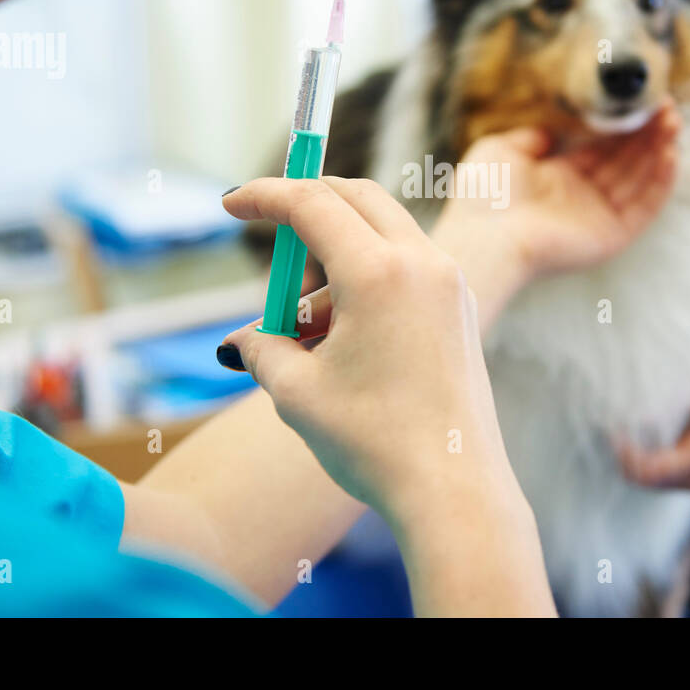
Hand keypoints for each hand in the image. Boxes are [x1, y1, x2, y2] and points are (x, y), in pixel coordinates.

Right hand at [219, 177, 555, 614]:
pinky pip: (405, 266)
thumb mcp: (296, 393)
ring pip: (381, 233)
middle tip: (271, 244)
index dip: (263, 197)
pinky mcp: (459, 308)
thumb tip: (247, 339)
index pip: (312, 204)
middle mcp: (423, 263)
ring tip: (308, 334)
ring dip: (335, 258)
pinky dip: (367, 280)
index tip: (230, 205)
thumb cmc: (374, 444)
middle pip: (355, 198)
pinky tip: (345, 342)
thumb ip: (262, 348)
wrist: (454, 492)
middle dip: (305, 210)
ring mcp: (448, 283)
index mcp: (379, 273)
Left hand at [430, 101, 679, 329]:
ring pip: (639, 180)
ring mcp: (598, 218)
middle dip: (648, 133)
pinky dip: (660, 182)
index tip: (641, 101)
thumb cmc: (483, 195)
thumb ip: (531, 138)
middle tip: (666, 105)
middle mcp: (581, 198)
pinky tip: (669, 153)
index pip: (602, 149)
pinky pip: (644, 207)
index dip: (623, 127)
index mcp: (557, 178)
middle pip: (626, 161)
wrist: (483, 235)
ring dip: (660, 150)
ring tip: (672, 121)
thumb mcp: (501, 150)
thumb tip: (552, 133)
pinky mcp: (611, 236)